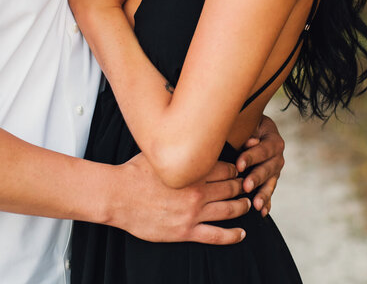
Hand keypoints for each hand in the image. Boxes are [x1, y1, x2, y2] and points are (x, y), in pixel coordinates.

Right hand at [111, 153, 249, 243]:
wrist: (118, 196)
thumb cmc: (134, 172)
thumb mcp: (158, 153)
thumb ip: (175, 147)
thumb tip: (182, 132)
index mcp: (192, 171)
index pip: (225, 168)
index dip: (234, 169)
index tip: (237, 170)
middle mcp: (197, 191)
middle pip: (230, 187)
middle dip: (241, 186)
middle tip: (246, 186)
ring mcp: (193, 213)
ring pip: (229, 209)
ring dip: (242, 206)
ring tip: (247, 204)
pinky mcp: (186, 231)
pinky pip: (216, 236)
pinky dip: (233, 235)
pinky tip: (242, 233)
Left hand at [236, 115, 284, 215]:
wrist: (253, 128)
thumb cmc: (244, 125)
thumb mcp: (247, 124)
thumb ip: (247, 133)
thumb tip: (250, 141)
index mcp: (273, 139)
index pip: (263, 149)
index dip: (251, 157)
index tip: (239, 165)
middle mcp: (277, 155)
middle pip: (269, 168)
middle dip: (257, 178)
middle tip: (246, 187)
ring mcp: (275, 169)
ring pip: (271, 182)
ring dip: (263, 194)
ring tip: (256, 205)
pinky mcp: (271, 180)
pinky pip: (270, 192)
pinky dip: (267, 202)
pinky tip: (263, 212)